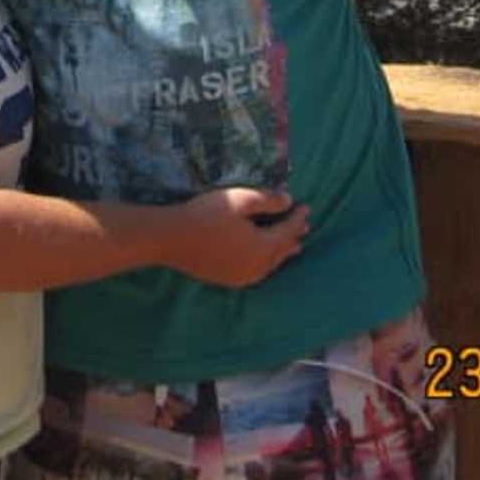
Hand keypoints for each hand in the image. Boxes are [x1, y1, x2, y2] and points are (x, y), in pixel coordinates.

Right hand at [169, 188, 308, 287]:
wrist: (171, 238)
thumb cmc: (206, 214)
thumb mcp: (240, 200)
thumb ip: (268, 200)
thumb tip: (290, 200)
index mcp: (263, 248)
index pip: (288, 231)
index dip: (298, 218)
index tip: (307, 206)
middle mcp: (257, 267)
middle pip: (282, 250)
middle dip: (294, 236)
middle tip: (306, 227)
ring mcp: (242, 276)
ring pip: (271, 264)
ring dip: (283, 253)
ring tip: (294, 248)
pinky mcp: (228, 279)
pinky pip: (257, 271)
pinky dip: (267, 262)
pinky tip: (264, 260)